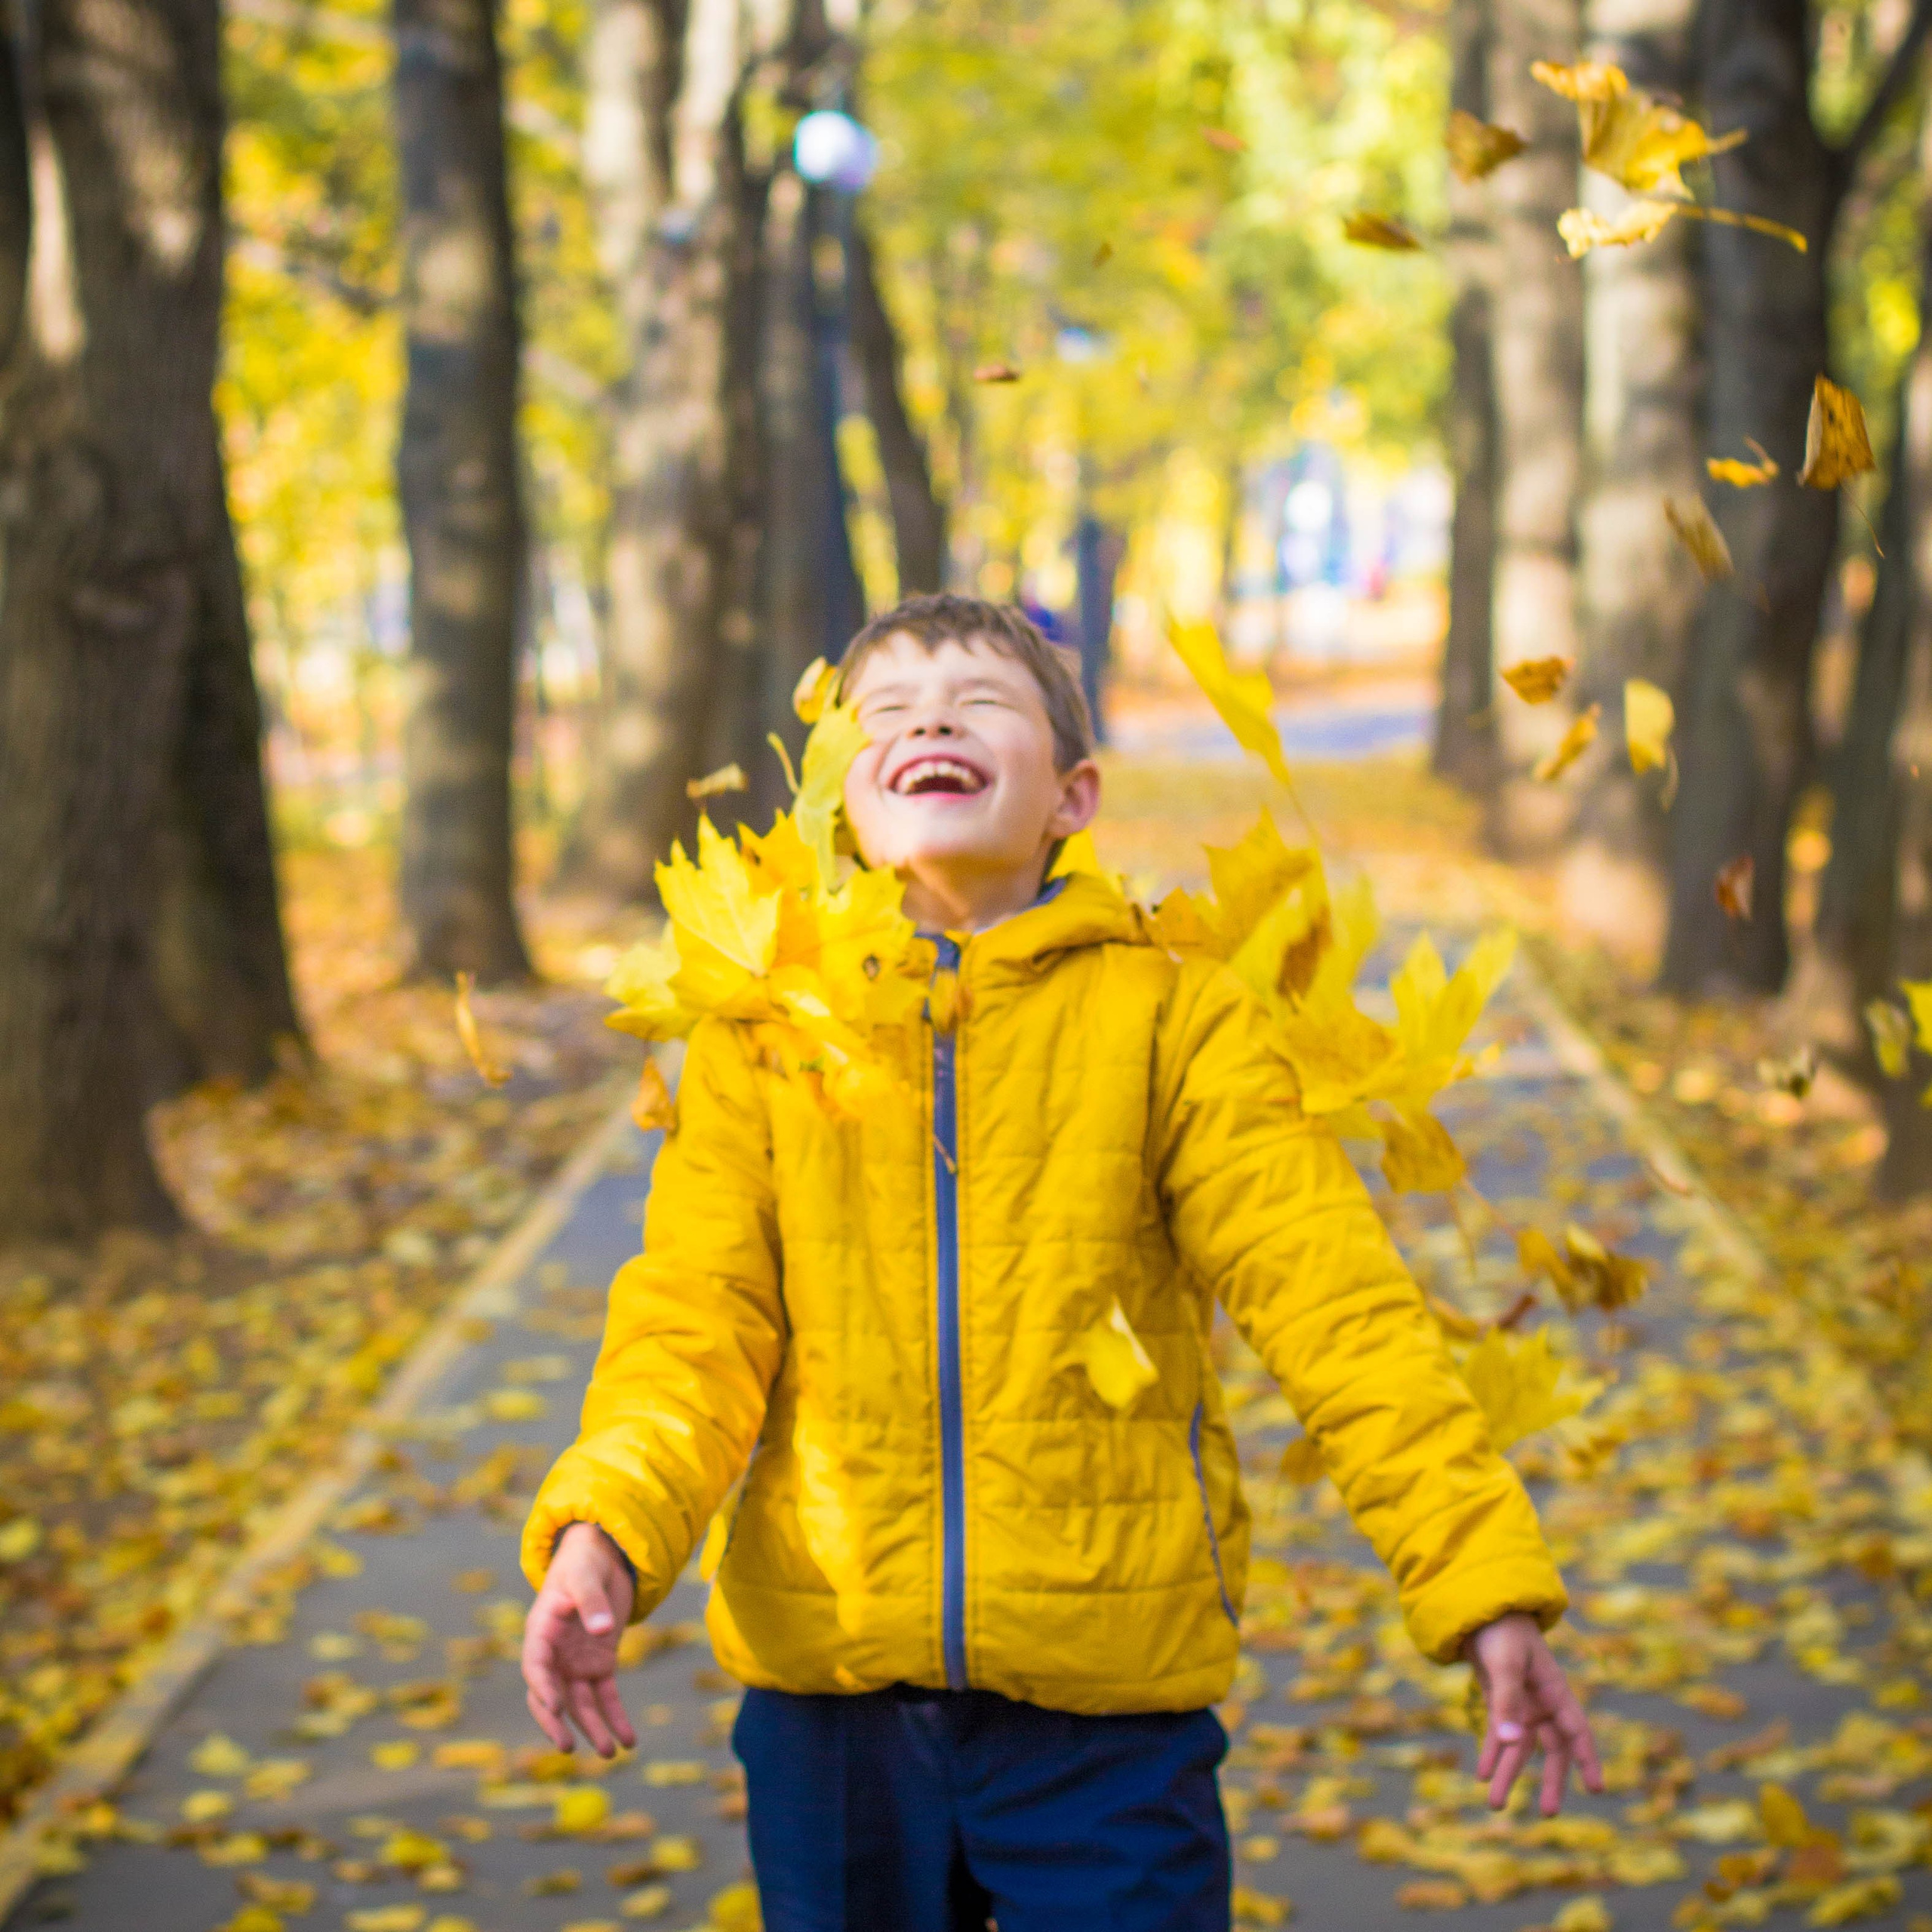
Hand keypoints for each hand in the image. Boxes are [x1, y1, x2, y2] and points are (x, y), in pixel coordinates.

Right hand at [522, 1522, 638, 1757]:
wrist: (602, 1554)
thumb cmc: (584, 1561)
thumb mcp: (585, 1575)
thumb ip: (591, 1601)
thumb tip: (602, 1630)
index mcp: (541, 1631)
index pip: (535, 1666)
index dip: (542, 1687)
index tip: (556, 1706)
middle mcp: (555, 1654)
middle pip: (551, 1695)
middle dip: (559, 1722)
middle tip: (569, 1746)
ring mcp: (576, 1663)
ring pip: (581, 1703)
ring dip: (593, 1728)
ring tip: (610, 1753)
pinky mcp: (600, 1665)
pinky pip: (606, 1696)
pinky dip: (616, 1717)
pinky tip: (629, 1739)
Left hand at [1466, 1611, 1602, 1814]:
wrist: (1480, 1609)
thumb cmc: (1501, 1631)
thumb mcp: (1505, 1664)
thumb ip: (1507, 1702)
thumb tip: (1512, 1743)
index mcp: (1555, 1690)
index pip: (1576, 1730)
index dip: (1586, 1758)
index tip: (1595, 1788)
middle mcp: (1542, 1702)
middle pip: (1551, 1748)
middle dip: (1550, 1780)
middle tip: (1548, 1813)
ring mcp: (1522, 1704)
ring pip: (1520, 1747)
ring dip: (1509, 1773)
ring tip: (1495, 1805)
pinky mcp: (1500, 1702)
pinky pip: (1499, 1735)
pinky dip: (1491, 1754)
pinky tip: (1482, 1776)